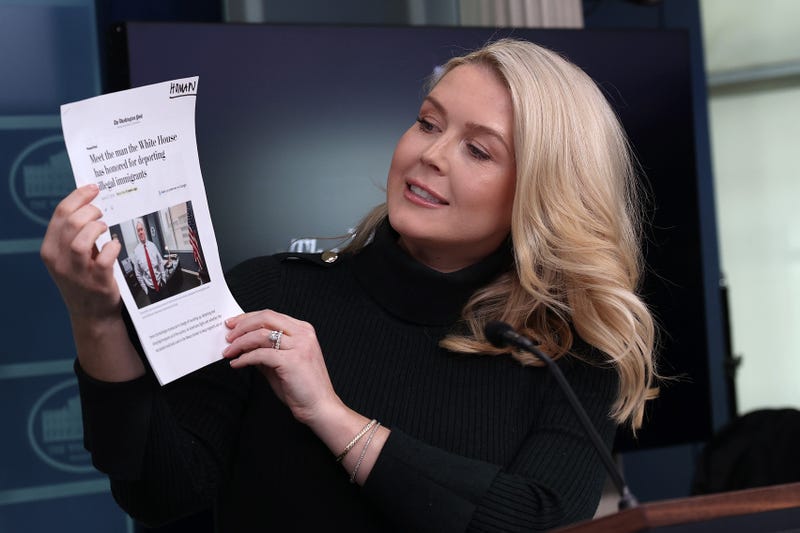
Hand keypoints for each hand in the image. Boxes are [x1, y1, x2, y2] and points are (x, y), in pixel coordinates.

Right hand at [40, 184, 121, 320]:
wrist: (91, 314)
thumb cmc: (84, 278)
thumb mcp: (70, 256)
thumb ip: (74, 233)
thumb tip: (89, 202)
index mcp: (50, 249)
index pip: (60, 214)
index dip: (78, 197)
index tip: (93, 188)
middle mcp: (59, 260)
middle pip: (71, 223)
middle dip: (90, 210)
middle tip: (102, 212)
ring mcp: (77, 273)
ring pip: (80, 240)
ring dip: (97, 228)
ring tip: (105, 227)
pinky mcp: (97, 283)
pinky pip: (103, 259)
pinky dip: (112, 248)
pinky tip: (115, 245)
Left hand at [223, 310, 343, 426]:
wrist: (320, 407)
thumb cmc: (303, 388)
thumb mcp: (282, 363)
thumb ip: (266, 351)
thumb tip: (244, 345)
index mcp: (303, 331)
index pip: (271, 315)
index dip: (248, 318)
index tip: (233, 324)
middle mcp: (303, 334)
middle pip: (265, 318)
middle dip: (242, 325)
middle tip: (228, 336)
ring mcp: (299, 346)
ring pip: (261, 334)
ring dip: (240, 343)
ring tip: (229, 352)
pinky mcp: (292, 360)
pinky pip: (261, 354)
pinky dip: (245, 358)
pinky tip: (237, 364)